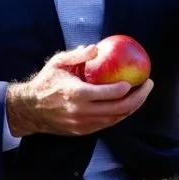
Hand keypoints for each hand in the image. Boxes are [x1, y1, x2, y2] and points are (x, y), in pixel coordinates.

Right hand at [5, 45, 153, 137]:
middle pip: (119, 109)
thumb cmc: (46, 82)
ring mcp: (83, 124)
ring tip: (142, 94)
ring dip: (132, 107)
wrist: (30, 109)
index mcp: (77, 94)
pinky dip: (120, 114)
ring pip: (116, 119)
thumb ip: (78, 55)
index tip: (139, 77)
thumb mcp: (58, 63)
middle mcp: (81, 112)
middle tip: (148, 85)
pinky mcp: (83, 131)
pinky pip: (107, 124)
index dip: (129, 87)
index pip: (110, 94)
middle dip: (139, 98)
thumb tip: (98, 48)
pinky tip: (127, 104)